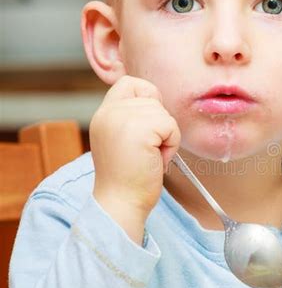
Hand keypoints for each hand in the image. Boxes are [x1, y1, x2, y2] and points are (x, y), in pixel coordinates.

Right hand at [90, 75, 180, 242]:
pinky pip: (171, 126)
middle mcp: (109, 112)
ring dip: (166, 137)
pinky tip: (155, 161)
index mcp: (103, 114)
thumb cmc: (127, 179)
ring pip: (164, 113)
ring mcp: (122, 119)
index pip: (130, 83)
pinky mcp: (140, 130)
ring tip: (149, 157)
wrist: (121, 204)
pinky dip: (171, 144)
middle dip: (159, 125)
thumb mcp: (121, 139)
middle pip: (152, 98)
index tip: (148, 126)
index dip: (147, 98)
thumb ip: (130, 118)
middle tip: (146, 152)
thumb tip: (156, 102)